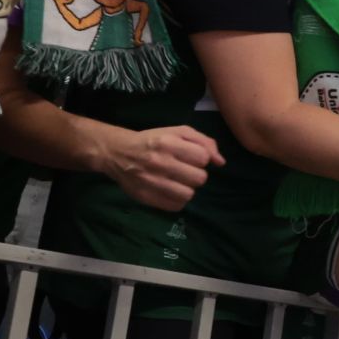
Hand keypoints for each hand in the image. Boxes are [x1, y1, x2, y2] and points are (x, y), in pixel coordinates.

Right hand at [99, 124, 224, 210]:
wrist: (118, 153)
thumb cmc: (153, 141)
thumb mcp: (177, 132)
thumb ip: (203, 142)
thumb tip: (221, 162)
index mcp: (168, 142)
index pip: (203, 158)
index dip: (201, 159)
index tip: (191, 158)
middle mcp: (160, 162)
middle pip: (199, 179)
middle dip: (196, 175)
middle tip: (185, 171)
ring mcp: (152, 182)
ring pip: (189, 194)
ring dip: (187, 188)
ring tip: (177, 181)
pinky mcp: (146, 197)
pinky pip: (176, 206)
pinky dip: (176, 200)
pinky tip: (169, 190)